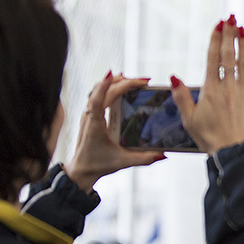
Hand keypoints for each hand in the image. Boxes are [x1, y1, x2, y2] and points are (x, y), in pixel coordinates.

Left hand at [64, 72, 166, 191]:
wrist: (81, 170)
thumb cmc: (98, 165)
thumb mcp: (123, 162)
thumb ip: (143, 159)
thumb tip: (162, 155)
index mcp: (95, 124)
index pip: (98, 99)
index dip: (106, 85)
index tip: (113, 73)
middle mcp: (89, 116)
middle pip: (104, 90)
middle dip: (125, 82)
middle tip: (145, 81)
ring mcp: (88, 114)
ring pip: (100, 89)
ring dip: (117, 82)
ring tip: (136, 81)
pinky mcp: (90, 115)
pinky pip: (99, 95)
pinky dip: (111, 88)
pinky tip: (123, 87)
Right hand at [171, 15, 243, 154]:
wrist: (234, 154)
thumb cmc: (209, 139)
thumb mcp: (189, 119)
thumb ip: (181, 96)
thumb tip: (174, 75)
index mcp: (211, 90)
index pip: (213, 58)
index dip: (216, 39)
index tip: (219, 23)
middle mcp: (229, 87)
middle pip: (229, 55)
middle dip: (230, 34)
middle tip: (231, 17)